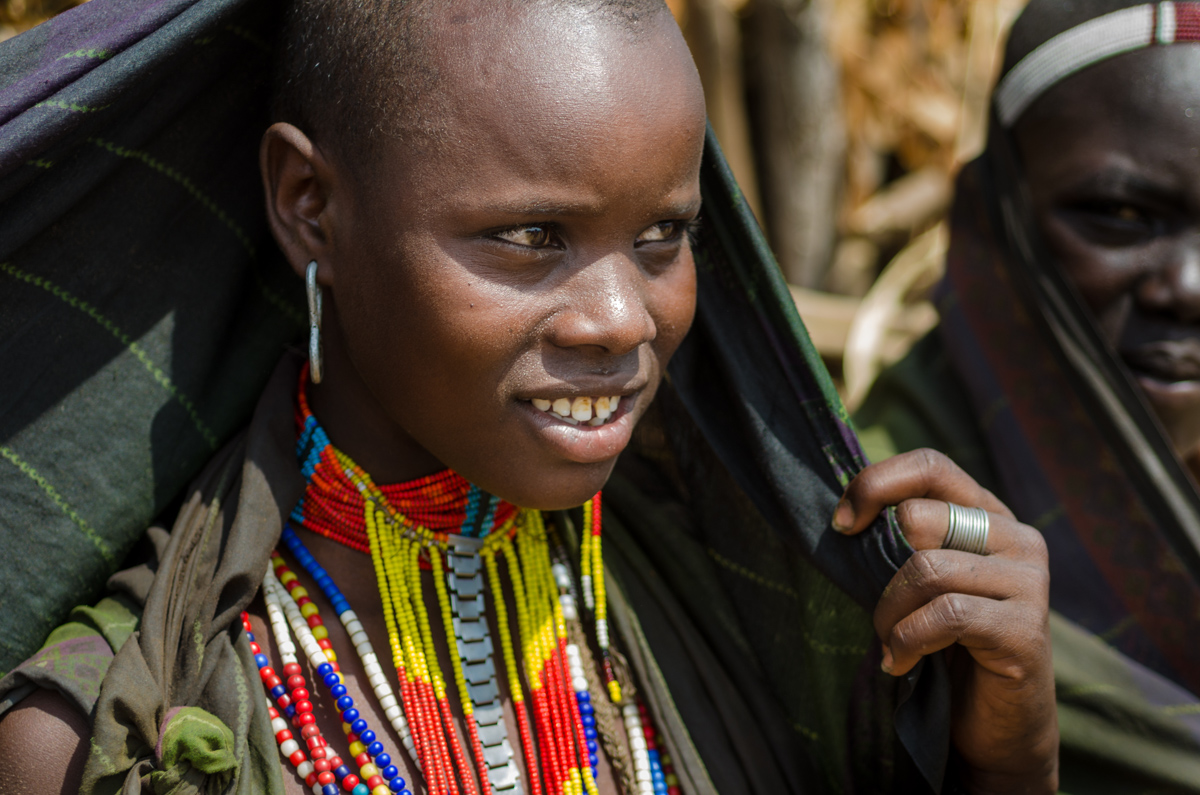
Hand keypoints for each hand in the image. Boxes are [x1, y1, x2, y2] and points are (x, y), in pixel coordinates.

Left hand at [834, 449, 1057, 793]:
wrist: (998, 724)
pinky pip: (946, 615)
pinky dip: (907, 640)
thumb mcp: (920, 581)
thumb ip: (900, 541)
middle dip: (878, 567)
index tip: (841, 525)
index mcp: (988, 514)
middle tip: (879, 612)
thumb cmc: (946, 644)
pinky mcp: (1026, 630)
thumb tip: (844, 514)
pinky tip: (901, 662)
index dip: (876, 484)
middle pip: (919, 518)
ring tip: (890, 642)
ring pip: (926, 569)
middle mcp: (1017, 538)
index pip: (930, 466)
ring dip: (889, 612)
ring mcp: (1029, 583)